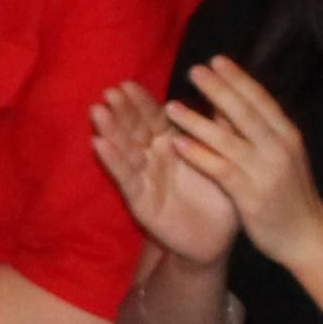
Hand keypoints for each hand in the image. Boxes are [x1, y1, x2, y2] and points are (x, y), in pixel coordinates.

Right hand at [93, 79, 238, 266]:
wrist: (217, 239)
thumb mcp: (222, 159)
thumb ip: (219, 130)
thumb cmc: (220, 196)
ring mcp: (143, 178)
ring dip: (110, 130)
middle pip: (134, 130)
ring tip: (97, 111)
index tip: (127, 83)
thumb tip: (225, 94)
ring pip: (124, 150)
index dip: (140, 102)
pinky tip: (99, 144)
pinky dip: (112, 160)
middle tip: (109, 92)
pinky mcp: (139, 200)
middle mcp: (153, 158)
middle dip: (121, 111)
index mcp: (172, 145)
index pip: (153, 118)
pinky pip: (125, 178)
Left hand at [167, 57, 322, 274]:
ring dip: (197, 121)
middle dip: (219, 89)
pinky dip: (198, 155)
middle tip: (194, 69)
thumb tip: (229, 103)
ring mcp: (265, 171)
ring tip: (170, 106)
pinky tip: (175, 143)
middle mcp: (279, 148)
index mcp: (287, 136)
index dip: (238, 79)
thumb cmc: (287, 193)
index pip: (261, 101)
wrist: (306, 235)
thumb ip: (256, 131)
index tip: (217, 60)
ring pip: (228, 140)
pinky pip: (220, 170)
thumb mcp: (279, 156)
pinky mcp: (250, 194)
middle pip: (246, 113)